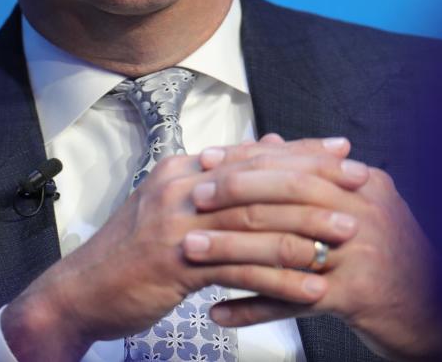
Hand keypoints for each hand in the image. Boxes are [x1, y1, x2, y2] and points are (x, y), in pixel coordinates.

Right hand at [1, 136, 367, 361]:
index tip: (342, 151)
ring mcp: (176, 224)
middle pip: (259, 179)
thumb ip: (216, 183)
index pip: (251, 153)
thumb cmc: (132, 253)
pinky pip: (241, 269)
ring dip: (308, 228)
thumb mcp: (171, 207)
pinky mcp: (176, 264)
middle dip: (315, 181)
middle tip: (359, 185)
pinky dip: (281, 279)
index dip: (299, 151)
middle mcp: (180, 187)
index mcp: (181, 169)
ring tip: (349, 235)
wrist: (82, 291)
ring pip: (255, 221)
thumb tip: (263, 151)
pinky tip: (313, 287)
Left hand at [190, 137, 441, 360]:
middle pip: (285, 196)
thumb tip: (272, 142)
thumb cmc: (394, 260)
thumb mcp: (365, 208)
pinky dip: (251, 307)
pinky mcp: (357, 295)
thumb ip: (320, 177)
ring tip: (190, 251)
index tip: (206, 160)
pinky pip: (291, 299)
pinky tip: (218, 311)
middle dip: (232, 195)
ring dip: (230, 250)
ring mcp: (362, 253)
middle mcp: (364, 212)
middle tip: (192, 199)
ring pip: (281, 245)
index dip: (245, 161)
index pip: (294, 162)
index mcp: (364, 184)